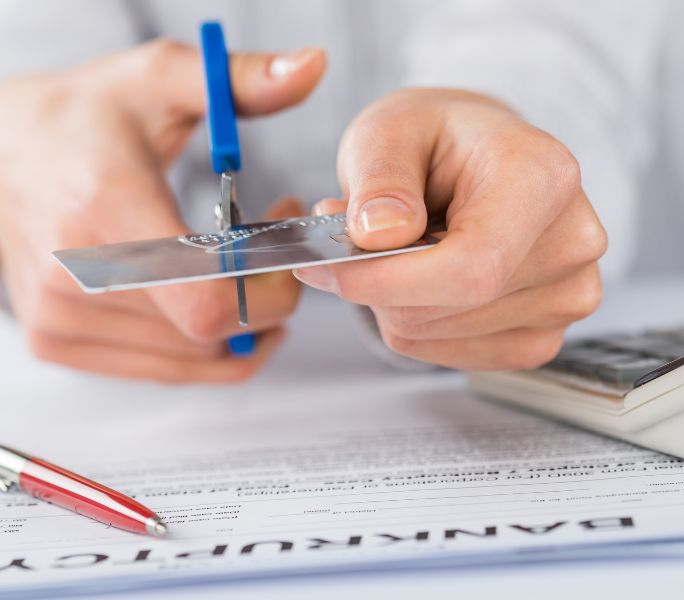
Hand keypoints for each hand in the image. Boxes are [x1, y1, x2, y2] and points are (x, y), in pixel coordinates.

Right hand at [0, 40, 325, 381]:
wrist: (3, 152)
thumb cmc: (87, 117)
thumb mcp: (162, 80)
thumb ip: (243, 80)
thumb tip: (314, 66)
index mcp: (106, 209)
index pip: (211, 299)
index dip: (270, 291)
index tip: (286, 250)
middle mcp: (75, 275)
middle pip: (211, 333)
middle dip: (265, 298)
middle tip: (273, 253)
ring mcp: (61, 317)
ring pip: (195, 359)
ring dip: (239, 323)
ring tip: (242, 267)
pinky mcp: (59, 341)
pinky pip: (165, 370)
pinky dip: (206, 347)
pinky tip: (212, 299)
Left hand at [295, 89, 605, 369]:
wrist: (478, 160)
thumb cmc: (437, 140)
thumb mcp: (390, 130)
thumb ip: (380, 178)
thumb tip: (379, 235)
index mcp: (543, 178)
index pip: (471, 265)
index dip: (389, 280)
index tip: (328, 269)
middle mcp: (571, 242)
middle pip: (449, 306)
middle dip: (377, 282)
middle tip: (350, 238)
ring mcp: (566, 297)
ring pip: (437, 333)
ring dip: (393, 300)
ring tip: (398, 247)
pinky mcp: (543, 335)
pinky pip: (451, 354)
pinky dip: (416, 323)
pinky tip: (424, 279)